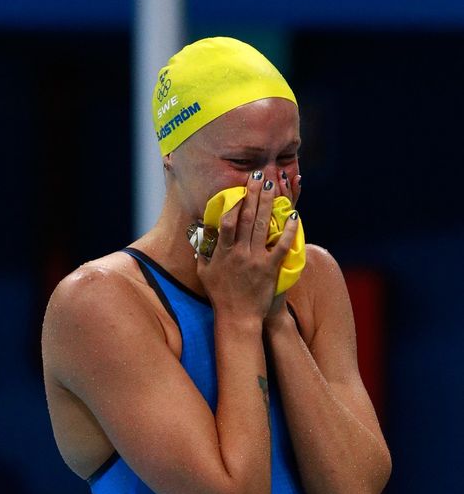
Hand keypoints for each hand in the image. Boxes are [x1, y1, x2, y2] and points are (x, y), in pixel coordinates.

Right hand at [196, 171, 298, 320]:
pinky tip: (293, 214)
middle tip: (257, 175)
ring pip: (262, 226)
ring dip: (267, 203)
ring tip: (272, 184)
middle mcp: (239, 253)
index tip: (238, 189)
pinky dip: (288, 229)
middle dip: (252, 194)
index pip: (227, 222)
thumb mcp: (204, 272)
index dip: (234, 203)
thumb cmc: (219, 296)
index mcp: (223, 253)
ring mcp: (256, 260)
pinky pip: (281, 245)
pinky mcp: (270, 268)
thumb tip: (200, 230)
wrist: (238, 318)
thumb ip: (202, 250)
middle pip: (246, 217)